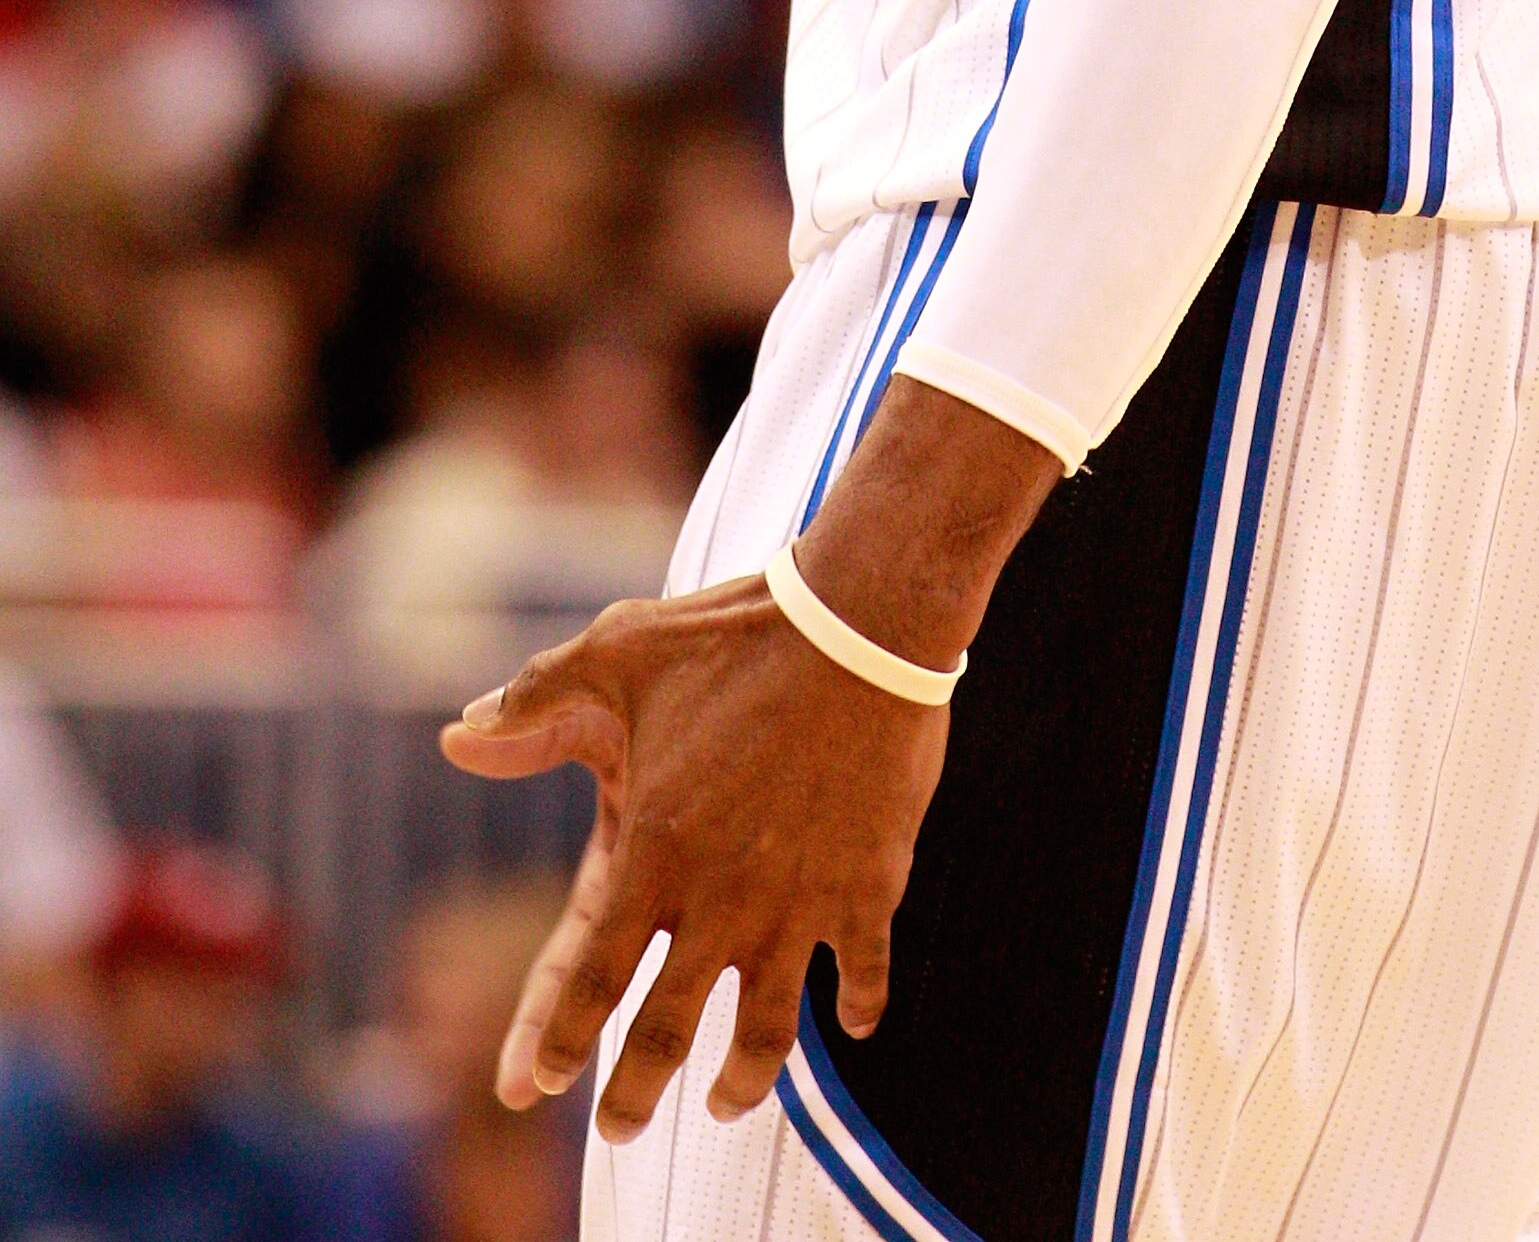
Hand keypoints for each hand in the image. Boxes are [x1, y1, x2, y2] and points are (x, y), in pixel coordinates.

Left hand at [441, 379, 1059, 1144]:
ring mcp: (798, 902)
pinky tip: (852, 1024)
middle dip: (634, 1094)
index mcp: (652, 851)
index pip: (589, 979)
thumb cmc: (733, 633)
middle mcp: (720, 899)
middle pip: (666, 1033)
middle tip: (617, 1132)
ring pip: (766, 1031)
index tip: (532, 1087)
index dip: (558, 1040)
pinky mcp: (868, 886)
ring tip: (726, 1101)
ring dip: (742, 1078)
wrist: (862, 621)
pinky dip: (857, 1005)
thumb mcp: (619, 651)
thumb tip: (455, 736)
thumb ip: (535, 704)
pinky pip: (862, 970)